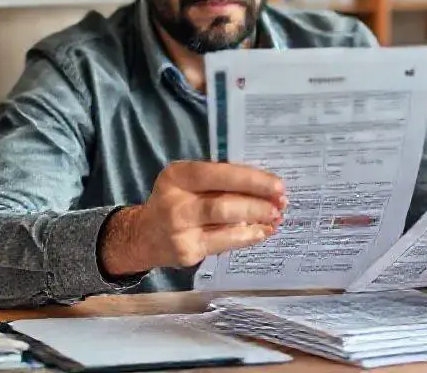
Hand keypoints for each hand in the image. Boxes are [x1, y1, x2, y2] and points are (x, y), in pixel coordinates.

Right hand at [100, 161, 285, 275]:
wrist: (144, 235)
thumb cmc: (177, 201)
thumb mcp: (188, 182)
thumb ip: (220, 180)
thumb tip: (266, 187)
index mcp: (177, 175)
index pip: (220, 173)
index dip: (252, 180)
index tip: (278, 185)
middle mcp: (174, 201)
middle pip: (223, 202)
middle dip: (258, 203)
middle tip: (282, 204)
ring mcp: (178, 229)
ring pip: (225, 223)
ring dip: (256, 220)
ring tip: (275, 218)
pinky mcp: (186, 251)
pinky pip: (224, 243)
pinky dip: (247, 237)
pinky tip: (261, 232)